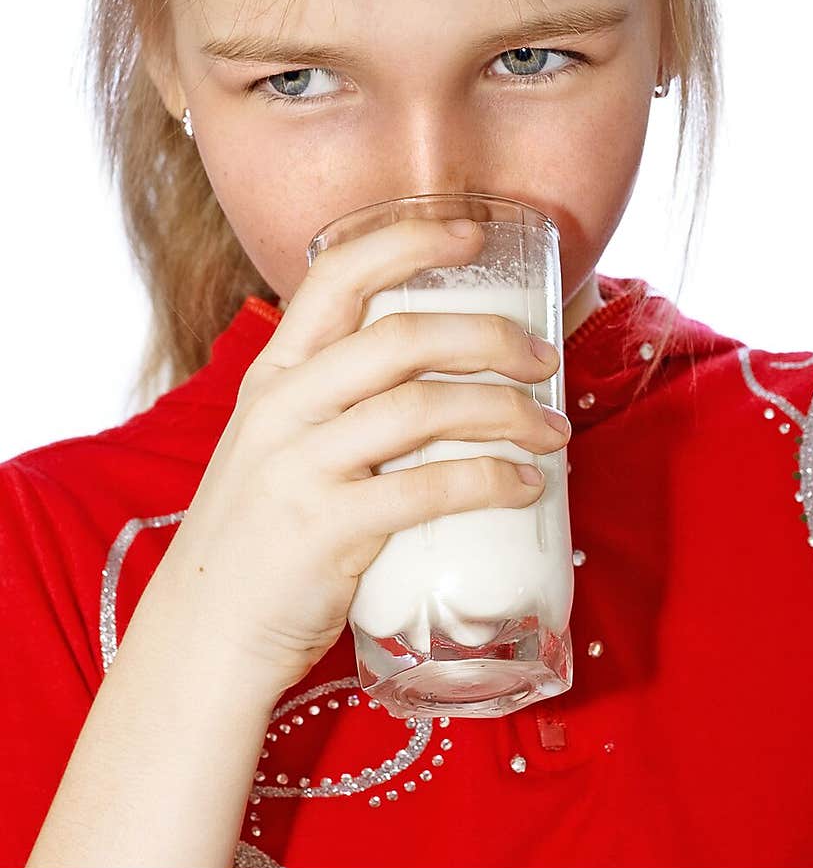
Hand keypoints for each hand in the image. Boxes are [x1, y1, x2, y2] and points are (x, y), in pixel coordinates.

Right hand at [156, 216, 566, 700]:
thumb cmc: (262, 535)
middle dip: (489, 336)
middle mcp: (282, 406)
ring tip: (552, 429)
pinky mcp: (324, 530)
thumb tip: (440, 371)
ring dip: (505, 411)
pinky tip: (525, 486)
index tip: (474, 233)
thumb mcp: (278, 443)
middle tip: (543, 357)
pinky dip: (488, 480)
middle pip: (400, 337)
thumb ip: (337, 401)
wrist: (204, 634)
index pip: (338, 275)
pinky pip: (425, 489)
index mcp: (274, 374)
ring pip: (422, 407)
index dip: (409, 242)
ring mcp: (299, 467)